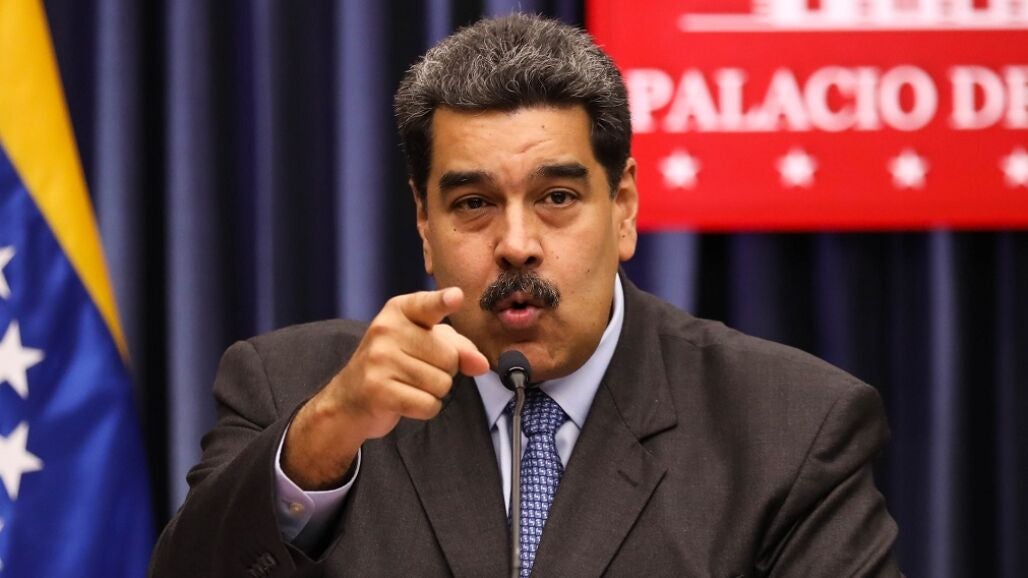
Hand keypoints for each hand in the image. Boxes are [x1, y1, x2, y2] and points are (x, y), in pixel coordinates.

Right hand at [282, 287, 488, 488]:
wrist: (350, 398)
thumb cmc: (396, 364)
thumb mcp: (427, 345)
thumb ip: (459, 348)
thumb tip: (482, 364)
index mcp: (399, 310)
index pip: (427, 305)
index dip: (443, 301)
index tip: (456, 296)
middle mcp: (386, 330)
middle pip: (449, 358)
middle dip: (444, 371)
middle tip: (416, 370)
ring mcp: (379, 359)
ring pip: (441, 384)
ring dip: (433, 391)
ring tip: (408, 384)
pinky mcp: (377, 389)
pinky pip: (428, 404)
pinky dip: (425, 408)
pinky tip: (405, 400)